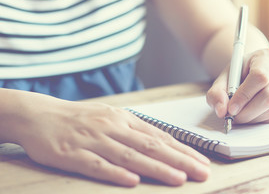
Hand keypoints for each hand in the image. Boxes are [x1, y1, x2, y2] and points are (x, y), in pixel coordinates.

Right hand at [11, 92, 209, 186]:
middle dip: (179, 160)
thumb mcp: (110, 117)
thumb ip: (134, 130)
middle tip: (202, 172)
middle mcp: (112, 127)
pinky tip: (132, 181)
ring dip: (156, 168)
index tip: (201, 161)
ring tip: (179, 178)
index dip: (182, 150)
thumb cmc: (80, 118)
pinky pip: (97, 165)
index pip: (158, 136)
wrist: (40, 114)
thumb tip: (162, 143)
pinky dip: (115, 173)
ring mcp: (93, 141)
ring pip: (129, 156)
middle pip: (151, 146)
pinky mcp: (73, 154)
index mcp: (122, 119)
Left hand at [206, 48, 268, 123]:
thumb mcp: (225, 77)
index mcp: (267, 56)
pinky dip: (260, 119)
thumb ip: (217, 92)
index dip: (244, 95)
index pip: (260, 77)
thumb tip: (221, 111)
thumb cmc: (240, 72)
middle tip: (232, 117)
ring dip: (252, 117)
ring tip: (240, 114)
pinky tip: (252, 112)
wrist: (256, 69)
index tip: (231, 108)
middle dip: (247, 111)